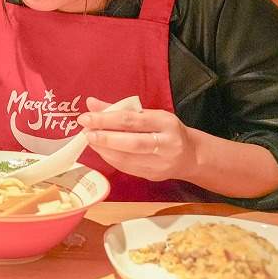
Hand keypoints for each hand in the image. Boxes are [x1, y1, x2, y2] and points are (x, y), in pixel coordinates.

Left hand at [77, 96, 197, 180]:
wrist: (190, 156)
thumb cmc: (165, 130)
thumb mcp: (148, 114)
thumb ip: (119, 109)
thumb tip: (91, 103)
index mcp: (166, 122)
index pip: (132, 120)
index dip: (107, 119)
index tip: (86, 118)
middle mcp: (167, 143)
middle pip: (132, 142)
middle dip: (105, 138)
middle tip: (86, 132)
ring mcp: (162, 162)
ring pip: (128, 158)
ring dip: (104, 150)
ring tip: (90, 141)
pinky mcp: (154, 175)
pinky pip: (127, 168)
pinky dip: (111, 159)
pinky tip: (101, 151)